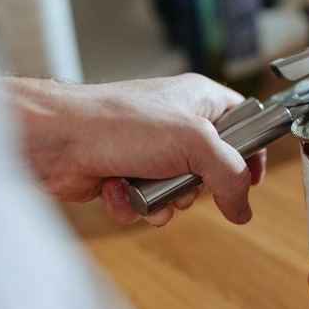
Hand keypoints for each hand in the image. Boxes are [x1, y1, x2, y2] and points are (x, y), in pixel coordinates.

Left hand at [4, 73, 265, 225]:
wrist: (54, 140)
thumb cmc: (117, 122)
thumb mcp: (195, 143)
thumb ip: (231, 175)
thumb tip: (243, 208)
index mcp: (200, 100)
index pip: (245, 123)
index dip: (252, 151)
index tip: (253, 178)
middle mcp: (178, 124)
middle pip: (215, 169)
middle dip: (199, 187)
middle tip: (186, 179)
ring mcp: (152, 150)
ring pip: (182, 192)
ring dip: (166, 200)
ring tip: (147, 186)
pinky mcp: (129, 173)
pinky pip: (150, 203)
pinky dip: (136, 204)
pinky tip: (119, 190)